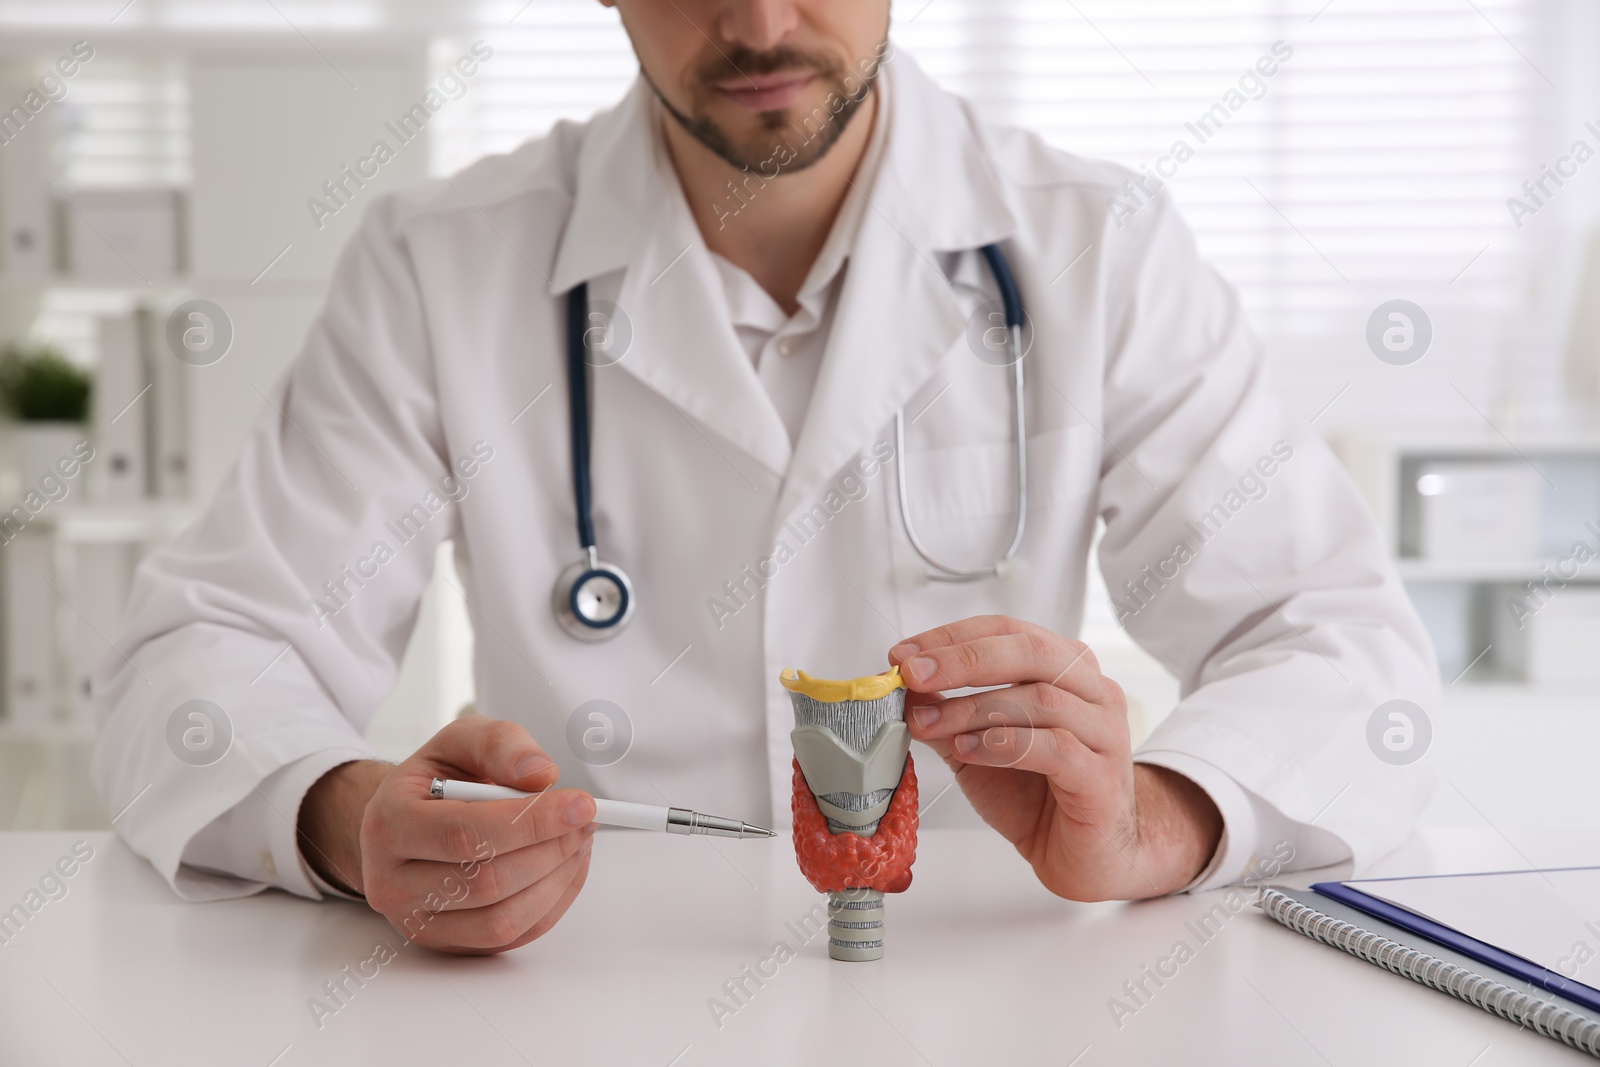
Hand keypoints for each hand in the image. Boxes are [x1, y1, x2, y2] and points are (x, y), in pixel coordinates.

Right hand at [296, 717, 596, 953]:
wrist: (405, 822)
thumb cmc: (436, 781)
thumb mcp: (460, 742)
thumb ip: (500, 745)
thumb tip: (541, 776)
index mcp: (389, 823)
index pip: (466, 832)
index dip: (532, 822)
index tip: (581, 805)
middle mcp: (392, 881)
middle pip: (486, 882)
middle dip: (551, 849)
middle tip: (587, 820)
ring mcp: (417, 920)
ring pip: (501, 919)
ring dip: (556, 879)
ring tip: (578, 841)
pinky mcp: (447, 943)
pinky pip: (511, 937)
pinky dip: (552, 903)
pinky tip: (566, 867)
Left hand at [888, 615, 1221, 900]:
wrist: (1084, 854)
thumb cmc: (1037, 793)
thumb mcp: (975, 746)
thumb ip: (946, 713)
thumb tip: (903, 688)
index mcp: (1065, 667)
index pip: (1007, 631)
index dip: (952, 638)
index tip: (904, 655)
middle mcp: (1092, 690)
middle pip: (1030, 652)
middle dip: (963, 660)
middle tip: (912, 674)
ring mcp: (1105, 732)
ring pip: (1040, 699)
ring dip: (973, 708)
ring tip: (928, 724)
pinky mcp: (1102, 778)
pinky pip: (1055, 748)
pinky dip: (1004, 744)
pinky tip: (968, 751)